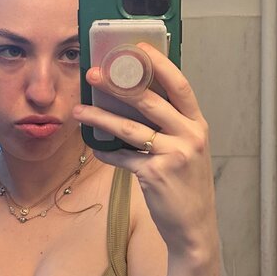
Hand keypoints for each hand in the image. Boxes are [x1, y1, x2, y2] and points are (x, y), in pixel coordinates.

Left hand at [72, 44, 218, 259]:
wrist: (195, 227)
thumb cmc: (188, 185)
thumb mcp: (189, 150)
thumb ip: (171, 126)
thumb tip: (136, 102)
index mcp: (198, 124)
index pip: (180, 85)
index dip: (159, 64)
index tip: (137, 48)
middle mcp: (189, 136)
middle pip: (150, 100)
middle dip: (118, 84)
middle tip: (94, 73)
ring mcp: (173, 155)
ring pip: (129, 128)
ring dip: (100, 116)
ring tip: (78, 109)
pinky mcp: (155, 175)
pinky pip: (123, 157)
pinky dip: (106, 152)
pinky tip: (95, 148)